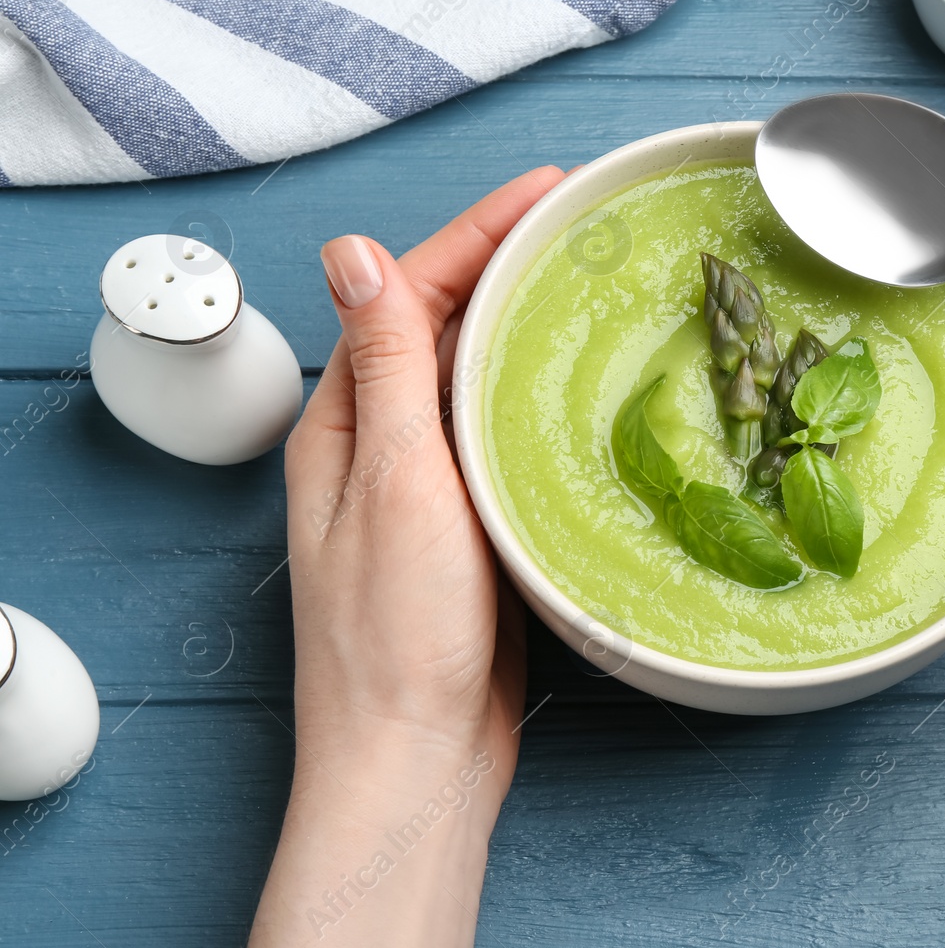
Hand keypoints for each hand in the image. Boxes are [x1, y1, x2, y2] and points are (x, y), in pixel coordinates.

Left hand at [244, 166, 565, 947]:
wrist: (418, 757)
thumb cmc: (397, 633)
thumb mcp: (393, 482)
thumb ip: (382, 368)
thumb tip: (353, 252)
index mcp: (346, 424)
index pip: (407, 294)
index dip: (476, 232)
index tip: (548, 191)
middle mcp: (380, 447)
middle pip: (442, 327)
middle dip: (505, 265)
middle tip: (583, 227)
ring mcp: (426, 489)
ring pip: (476, 381)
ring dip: (524, 328)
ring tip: (594, 288)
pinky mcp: (470, 529)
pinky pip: (502, 439)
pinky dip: (538, 399)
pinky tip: (584, 390)